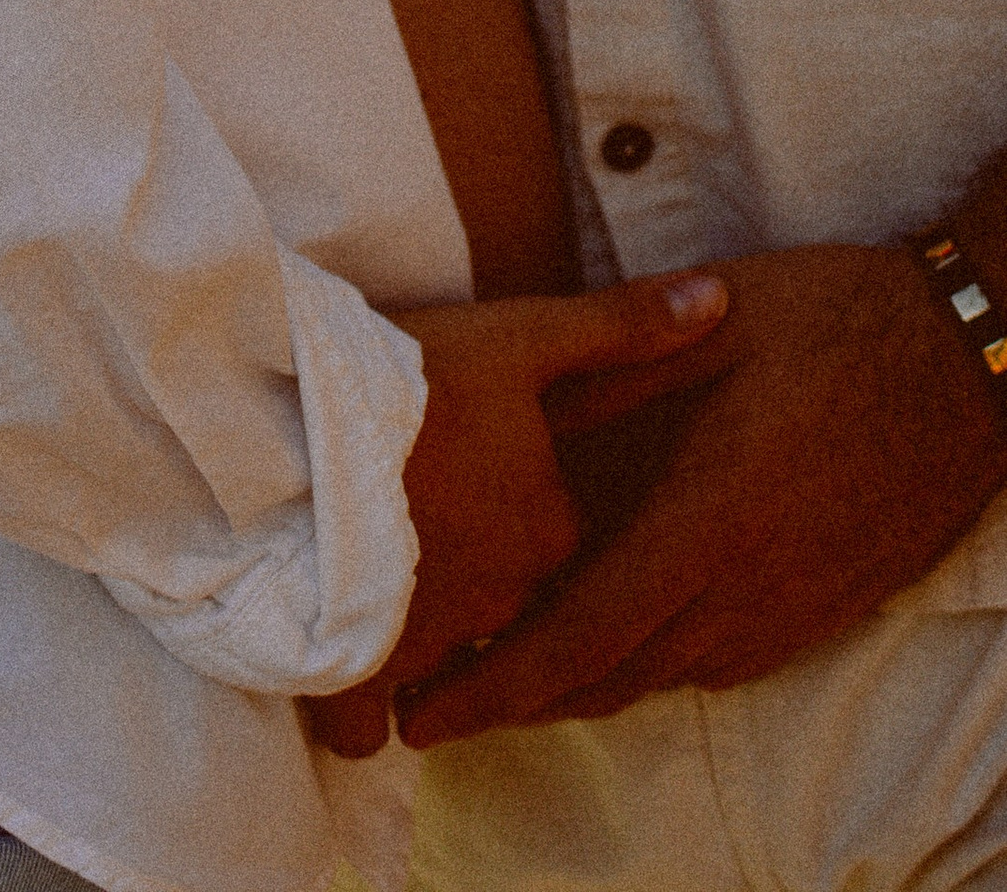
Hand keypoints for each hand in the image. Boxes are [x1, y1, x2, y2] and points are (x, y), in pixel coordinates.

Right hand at [306, 272, 735, 760]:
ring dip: (412, 646)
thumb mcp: (520, 335)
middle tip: (420, 544)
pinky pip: (372, 726)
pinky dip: (357, 712)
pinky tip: (338, 676)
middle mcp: (506, 600)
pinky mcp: (359, 670)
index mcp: (548, 529)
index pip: (557, 548)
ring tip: (372, 600)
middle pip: (502, 614)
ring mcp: (432, 641)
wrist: (301, 427)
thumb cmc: (413, 375)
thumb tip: (722, 298)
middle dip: (469, 596)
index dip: (513, 520)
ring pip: (438, 670)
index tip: (473, 495)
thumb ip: (622, 327)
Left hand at [399, 243, 1006, 746]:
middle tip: (429, 701)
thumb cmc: (833, 322)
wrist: (965, 360)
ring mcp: (788, 608)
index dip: (495, 685)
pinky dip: (643, 665)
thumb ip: (610, 371)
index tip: (422, 710)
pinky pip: (712, 663)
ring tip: (496, 674)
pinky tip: (607, 637)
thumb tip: (515, 408)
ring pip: (659, 678)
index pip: (582, 636)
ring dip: (577, 685)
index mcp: (706, 521)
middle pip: (609, 679)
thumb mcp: (709, 323)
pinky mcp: (818, 609)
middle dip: (514, 702)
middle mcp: (746, 589)